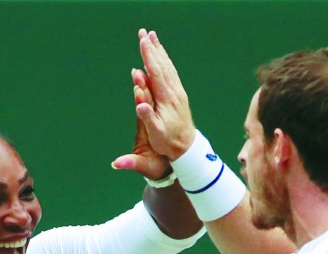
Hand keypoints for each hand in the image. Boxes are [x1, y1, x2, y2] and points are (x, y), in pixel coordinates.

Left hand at [111, 70, 171, 181]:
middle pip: (143, 102)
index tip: (138, 90)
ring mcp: (150, 118)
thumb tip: (115, 165)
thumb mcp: (142, 166)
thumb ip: (130, 163)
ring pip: (150, 98)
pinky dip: (155, 89)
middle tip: (137, 71)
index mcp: (144, 132)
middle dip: (141, 86)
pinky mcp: (155, 117)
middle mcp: (145, 122)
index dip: (140, 102)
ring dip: (146, 83)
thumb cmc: (153, 167)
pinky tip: (153, 76)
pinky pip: (156, 100)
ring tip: (141, 68)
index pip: (141, 114)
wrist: (160, 167)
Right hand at [127, 29, 197, 161]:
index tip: (142, 41)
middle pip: (162, 64)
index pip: (156, 72)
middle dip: (153, 48)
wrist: (188, 147)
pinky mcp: (179, 94)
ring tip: (152, 38)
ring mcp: (178, 92)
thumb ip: (147, 117)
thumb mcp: (155, 133)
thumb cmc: (168, 142)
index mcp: (167, 98)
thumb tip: (139, 104)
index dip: (149, 56)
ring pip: (168, 66)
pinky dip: (165, 61)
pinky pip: (171, 72)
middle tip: (144, 32)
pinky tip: (162, 56)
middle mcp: (174, 92)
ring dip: (159, 51)